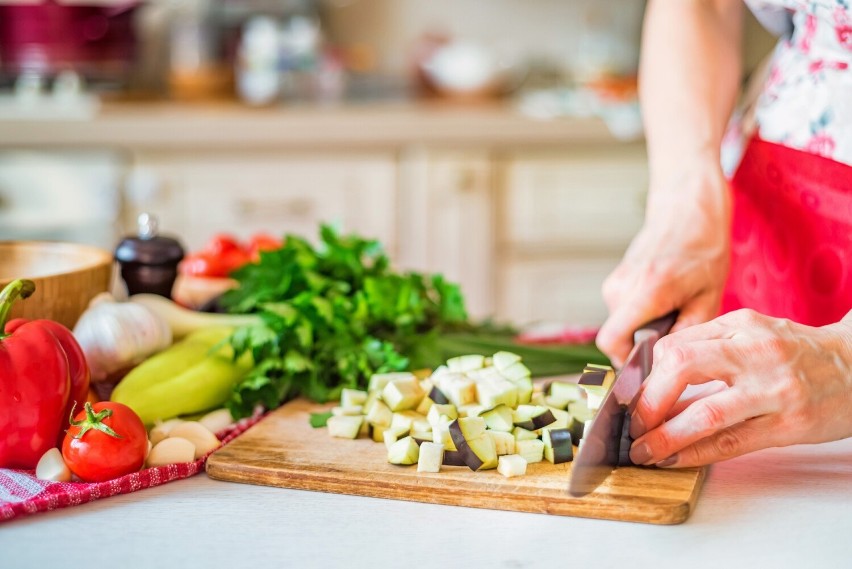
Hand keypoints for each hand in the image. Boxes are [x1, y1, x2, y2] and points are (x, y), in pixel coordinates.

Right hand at [597, 159, 731, 365]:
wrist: (687, 212)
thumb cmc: (703, 252)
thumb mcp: (708, 297)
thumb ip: (685, 333)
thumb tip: (666, 364)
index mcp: (647, 291)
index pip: (611, 340)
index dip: (625, 362)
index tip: (647, 367)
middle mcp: (622, 287)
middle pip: (620, 336)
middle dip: (643, 342)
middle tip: (675, 330)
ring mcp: (615, 282)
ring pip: (622, 324)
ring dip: (644, 326)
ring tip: (673, 308)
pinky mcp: (615, 281)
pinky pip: (623, 312)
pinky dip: (641, 314)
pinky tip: (664, 298)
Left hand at [628, 309, 851, 467]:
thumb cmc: (796, 352)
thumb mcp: (752, 333)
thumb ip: (708, 349)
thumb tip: (655, 385)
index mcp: (740, 324)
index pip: (675, 346)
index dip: (645, 376)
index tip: (632, 398)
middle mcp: (755, 352)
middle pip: (682, 367)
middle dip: (648, 401)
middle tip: (632, 424)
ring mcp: (774, 389)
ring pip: (706, 413)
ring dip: (665, 435)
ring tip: (643, 450)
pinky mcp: (789, 424)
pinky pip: (732, 442)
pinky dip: (696, 453)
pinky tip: (674, 458)